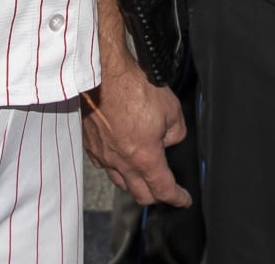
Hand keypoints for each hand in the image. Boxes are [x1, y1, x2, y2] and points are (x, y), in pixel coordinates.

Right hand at [82, 66, 190, 206]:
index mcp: (144, 157)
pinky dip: (117, 169)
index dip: (177, 198)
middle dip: (156, 197)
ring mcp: (103, 155)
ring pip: (121, 182)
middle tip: (165, 191)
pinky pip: (105, 166)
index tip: (183, 200)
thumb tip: (169, 139)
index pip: (163, 189)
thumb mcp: (172, 110)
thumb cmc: (133, 88)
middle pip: (140, 194)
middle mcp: (121, 162)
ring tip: (144, 177)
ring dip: (135, 184)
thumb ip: (175, 133)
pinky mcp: (91, 145)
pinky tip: (122, 159)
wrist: (102, 75)